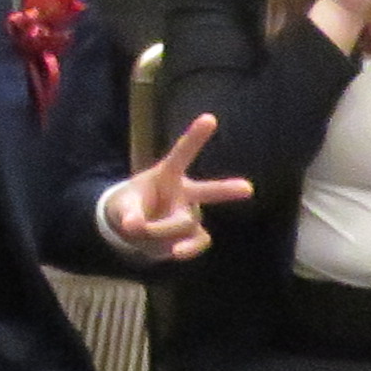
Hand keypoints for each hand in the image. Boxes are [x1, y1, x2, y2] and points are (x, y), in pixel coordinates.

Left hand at [102, 110, 252, 261]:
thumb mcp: (123, 206)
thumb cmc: (131, 205)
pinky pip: (196, 241)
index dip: (195, 137)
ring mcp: (191, 214)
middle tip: (247, 189)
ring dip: (159, 230)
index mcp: (167, 175)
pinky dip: (186, 248)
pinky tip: (176, 252)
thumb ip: (128, 214)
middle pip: (206, 191)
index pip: (182, 154)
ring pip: (182, 223)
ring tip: (140, 230)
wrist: (134, 229)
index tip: (210, 118)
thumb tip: (134, 226)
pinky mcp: (193, 234)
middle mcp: (185, 193)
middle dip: (226, 190)